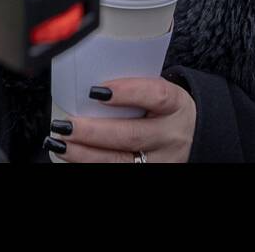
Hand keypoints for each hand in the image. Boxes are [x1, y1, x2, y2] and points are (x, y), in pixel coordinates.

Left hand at [52, 78, 195, 161]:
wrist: (193, 136)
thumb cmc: (166, 109)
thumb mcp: (161, 93)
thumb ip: (134, 87)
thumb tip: (86, 81)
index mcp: (175, 104)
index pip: (156, 95)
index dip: (127, 92)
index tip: (96, 90)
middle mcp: (170, 135)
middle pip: (132, 135)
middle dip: (93, 132)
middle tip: (66, 125)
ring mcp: (161, 161)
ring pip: (120, 162)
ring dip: (85, 154)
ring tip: (61, 143)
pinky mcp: (150, 174)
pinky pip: (117, 173)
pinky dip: (90, 166)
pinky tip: (72, 158)